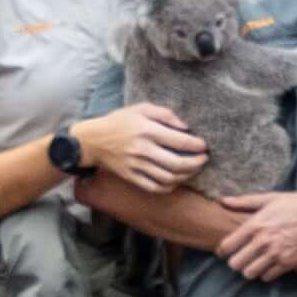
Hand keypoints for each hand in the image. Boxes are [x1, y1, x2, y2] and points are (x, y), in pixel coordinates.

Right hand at [78, 104, 207, 190]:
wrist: (92, 141)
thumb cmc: (119, 121)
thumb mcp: (141, 108)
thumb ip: (166, 114)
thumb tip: (186, 127)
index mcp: (146, 130)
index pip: (179, 142)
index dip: (197, 146)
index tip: (204, 146)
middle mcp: (142, 150)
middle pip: (177, 164)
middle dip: (196, 164)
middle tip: (204, 159)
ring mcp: (136, 166)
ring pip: (168, 178)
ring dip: (186, 176)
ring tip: (194, 170)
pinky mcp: (131, 177)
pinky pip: (154, 187)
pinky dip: (169, 186)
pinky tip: (176, 180)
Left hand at [215, 187, 296, 280]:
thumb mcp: (273, 198)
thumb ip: (245, 201)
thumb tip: (223, 200)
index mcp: (256, 223)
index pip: (227, 246)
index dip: (222, 251)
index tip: (226, 250)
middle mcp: (263, 240)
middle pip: (235, 264)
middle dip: (236, 261)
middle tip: (242, 257)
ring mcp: (276, 253)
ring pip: (249, 273)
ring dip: (250, 269)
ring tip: (255, 262)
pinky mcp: (289, 263)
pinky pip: (267, 277)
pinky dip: (266, 273)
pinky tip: (270, 264)